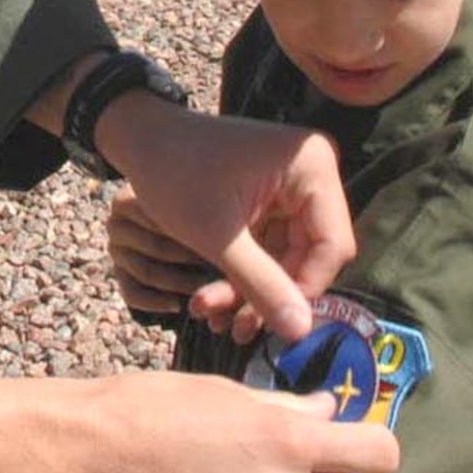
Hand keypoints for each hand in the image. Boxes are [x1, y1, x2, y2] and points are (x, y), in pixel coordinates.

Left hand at [96, 93, 352, 341]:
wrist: (140, 139)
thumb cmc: (174, 173)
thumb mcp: (217, 235)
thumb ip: (262, 284)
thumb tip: (302, 333)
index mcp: (312, 168)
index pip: (332, 246)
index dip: (307, 290)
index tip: (274, 323)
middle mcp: (313, 174)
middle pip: (311, 255)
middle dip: (271, 295)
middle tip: (237, 331)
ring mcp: (293, 188)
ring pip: (287, 258)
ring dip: (252, 292)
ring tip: (214, 320)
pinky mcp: (272, 201)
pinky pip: (270, 248)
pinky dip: (244, 275)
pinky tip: (212, 301)